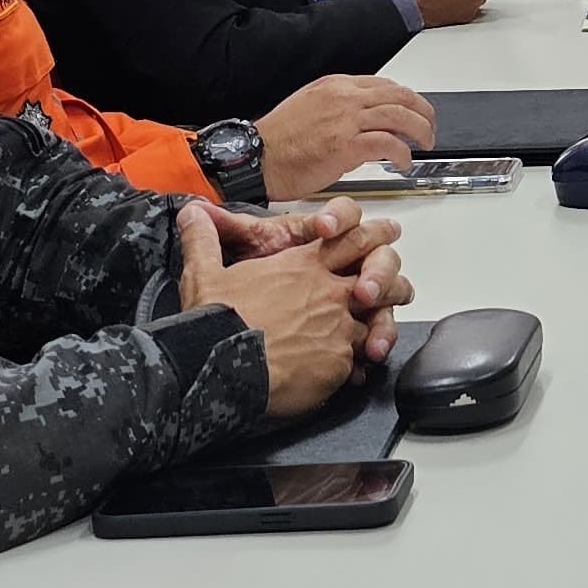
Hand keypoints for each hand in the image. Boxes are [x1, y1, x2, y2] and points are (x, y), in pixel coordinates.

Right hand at [175, 198, 410, 415]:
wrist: (223, 366)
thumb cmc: (216, 320)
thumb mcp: (203, 274)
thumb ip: (204, 240)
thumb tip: (191, 212)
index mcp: (303, 265)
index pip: (350, 239)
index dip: (372, 233)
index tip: (388, 231)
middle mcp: (329, 292)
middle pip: (380, 278)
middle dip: (390, 281)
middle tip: (396, 287)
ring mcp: (339, 327)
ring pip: (376, 322)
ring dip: (377, 329)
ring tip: (377, 341)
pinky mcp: (340, 362)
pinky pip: (360, 362)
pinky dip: (359, 366)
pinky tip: (352, 374)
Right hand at [254, 73, 435, 194]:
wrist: (254, 158)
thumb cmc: (278, 141)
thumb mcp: (310, 108)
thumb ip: (339, 109)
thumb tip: (364, 121)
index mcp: (335, 86)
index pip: (385, 85)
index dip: (406, 100)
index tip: (413, 112)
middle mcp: (344, 97)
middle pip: (400, 95)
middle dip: (423, 111)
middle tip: (429, 128)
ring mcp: (345, 120)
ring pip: (400, 115)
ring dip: (420, 130)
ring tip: (424, 143)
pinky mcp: (345, 145)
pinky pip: (388, 143)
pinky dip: (402, 153)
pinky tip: (403, 162)